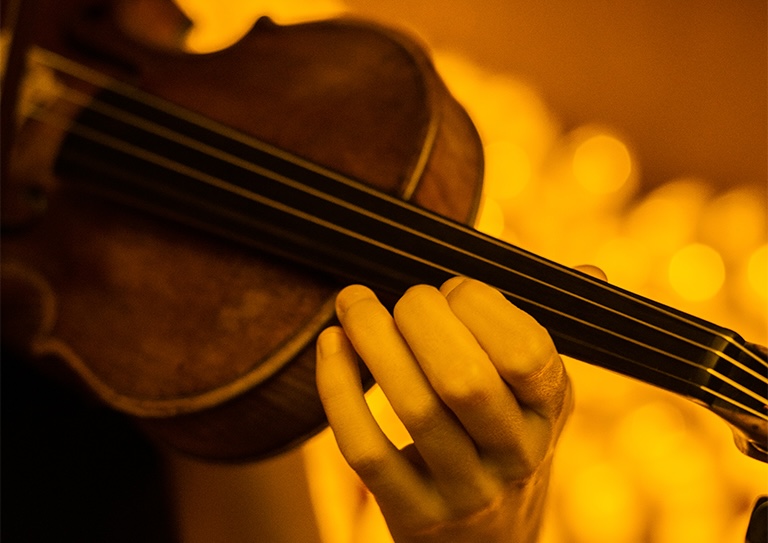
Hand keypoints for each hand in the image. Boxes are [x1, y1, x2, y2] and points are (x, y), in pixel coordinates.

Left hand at [315, 276, 573, 542]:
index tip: (451, 288)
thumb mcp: (539, 398)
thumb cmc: (504, 445)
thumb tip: (590, 270)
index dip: (481, 305)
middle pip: (465, 379)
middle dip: (422, 319)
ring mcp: (464, 491)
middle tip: (403, 297)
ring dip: (373, 341)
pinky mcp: (412, 514)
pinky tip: (332, 345)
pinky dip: (340, 389)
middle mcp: (516, 456)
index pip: (528, 353)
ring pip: (415, 408)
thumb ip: (547, 335)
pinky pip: (366, 450)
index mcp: (551, 411)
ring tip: (352, 303)